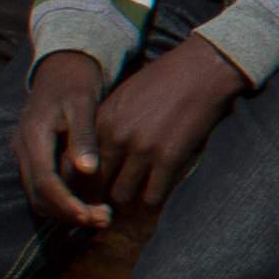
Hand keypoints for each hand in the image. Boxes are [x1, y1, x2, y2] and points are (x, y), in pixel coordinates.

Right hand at [14, 51, 112, 224]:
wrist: (59, 72)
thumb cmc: (74, 85)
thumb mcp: (83, 104)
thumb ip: (83, 136)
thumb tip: (87, 170)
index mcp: (33, 135)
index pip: (45, 181)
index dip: (66, 203)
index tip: (91, 216)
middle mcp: (22, 148)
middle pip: (38, 195)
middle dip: (68, 213)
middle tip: (103, 220)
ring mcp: (24, 154)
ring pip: (37, 196)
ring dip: (65, 211)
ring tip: (100, 215)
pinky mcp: (31, 158)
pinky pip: (41, 188)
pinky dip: (61, 201)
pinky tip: (87, 204)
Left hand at [17, 38, 244, 225]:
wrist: (201, 70)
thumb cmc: (163, 80)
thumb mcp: (123, 97)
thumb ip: (106, 125)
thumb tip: (94, 154)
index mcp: (101, 122)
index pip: (78, 165)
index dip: (81, 183)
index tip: (88, 191)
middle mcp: (117, 137)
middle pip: (97, 184)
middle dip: (100, 199)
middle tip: (107, 207)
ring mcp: (143, 149)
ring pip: (122, 194)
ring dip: (127, 202)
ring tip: (131, 204)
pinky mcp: (169, 158)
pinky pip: (153, 195)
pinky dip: (153, 199)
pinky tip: (156, 194)